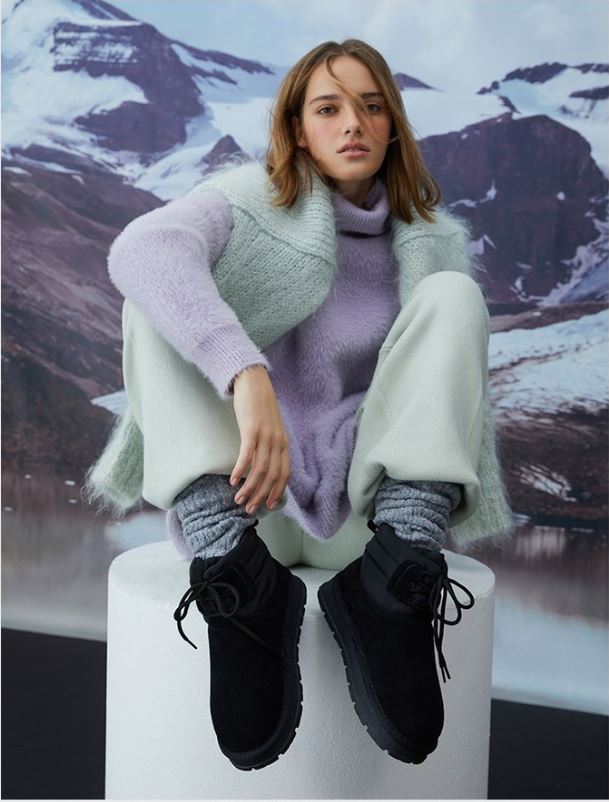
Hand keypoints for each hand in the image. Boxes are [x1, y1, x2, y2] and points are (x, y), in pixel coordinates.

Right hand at [229, 366, 290, 513]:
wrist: (254, 382)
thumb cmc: (260, 405)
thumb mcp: (271, 428)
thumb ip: (270, 445)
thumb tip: (263, 464)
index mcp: (284, 443)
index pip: (285, 474)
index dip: (278, 492)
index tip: (269, 505)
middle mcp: (278, 442)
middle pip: (272, 476)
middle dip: (261, 496)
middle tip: (249, 508)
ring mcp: (266, 436)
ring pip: (260, 470)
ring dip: (249, 488)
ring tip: (238, 499)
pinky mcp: (252, 430)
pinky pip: (247, 455)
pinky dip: (240, 471)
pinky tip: (232, 481)